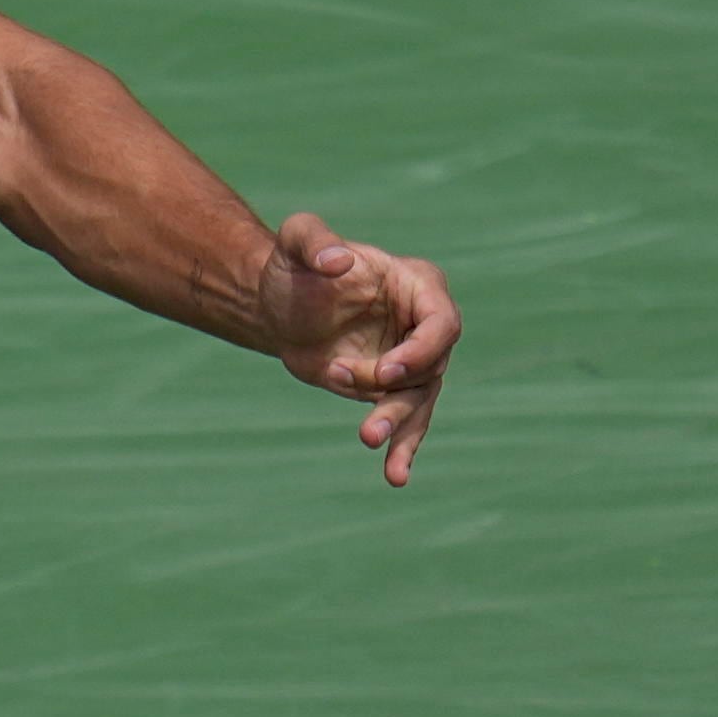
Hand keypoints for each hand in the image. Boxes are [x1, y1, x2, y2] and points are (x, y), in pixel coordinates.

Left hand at [256, 208, 457, 483]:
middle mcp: (421, 325)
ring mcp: (410, 360)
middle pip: (431, 366)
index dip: (422, 350)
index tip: (387, 370)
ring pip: (418, 400)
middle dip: (396, 388)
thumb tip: (339, 261)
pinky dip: (400, 448)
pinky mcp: (390, 390)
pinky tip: (394, 477)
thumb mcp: (295, 240)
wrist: (276, 307)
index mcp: (416, 285)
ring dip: (397, 424)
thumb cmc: (293, 266)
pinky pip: (404, 422)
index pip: (441, 322)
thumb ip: (314, 240)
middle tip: (357, 394)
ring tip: (368, 439)